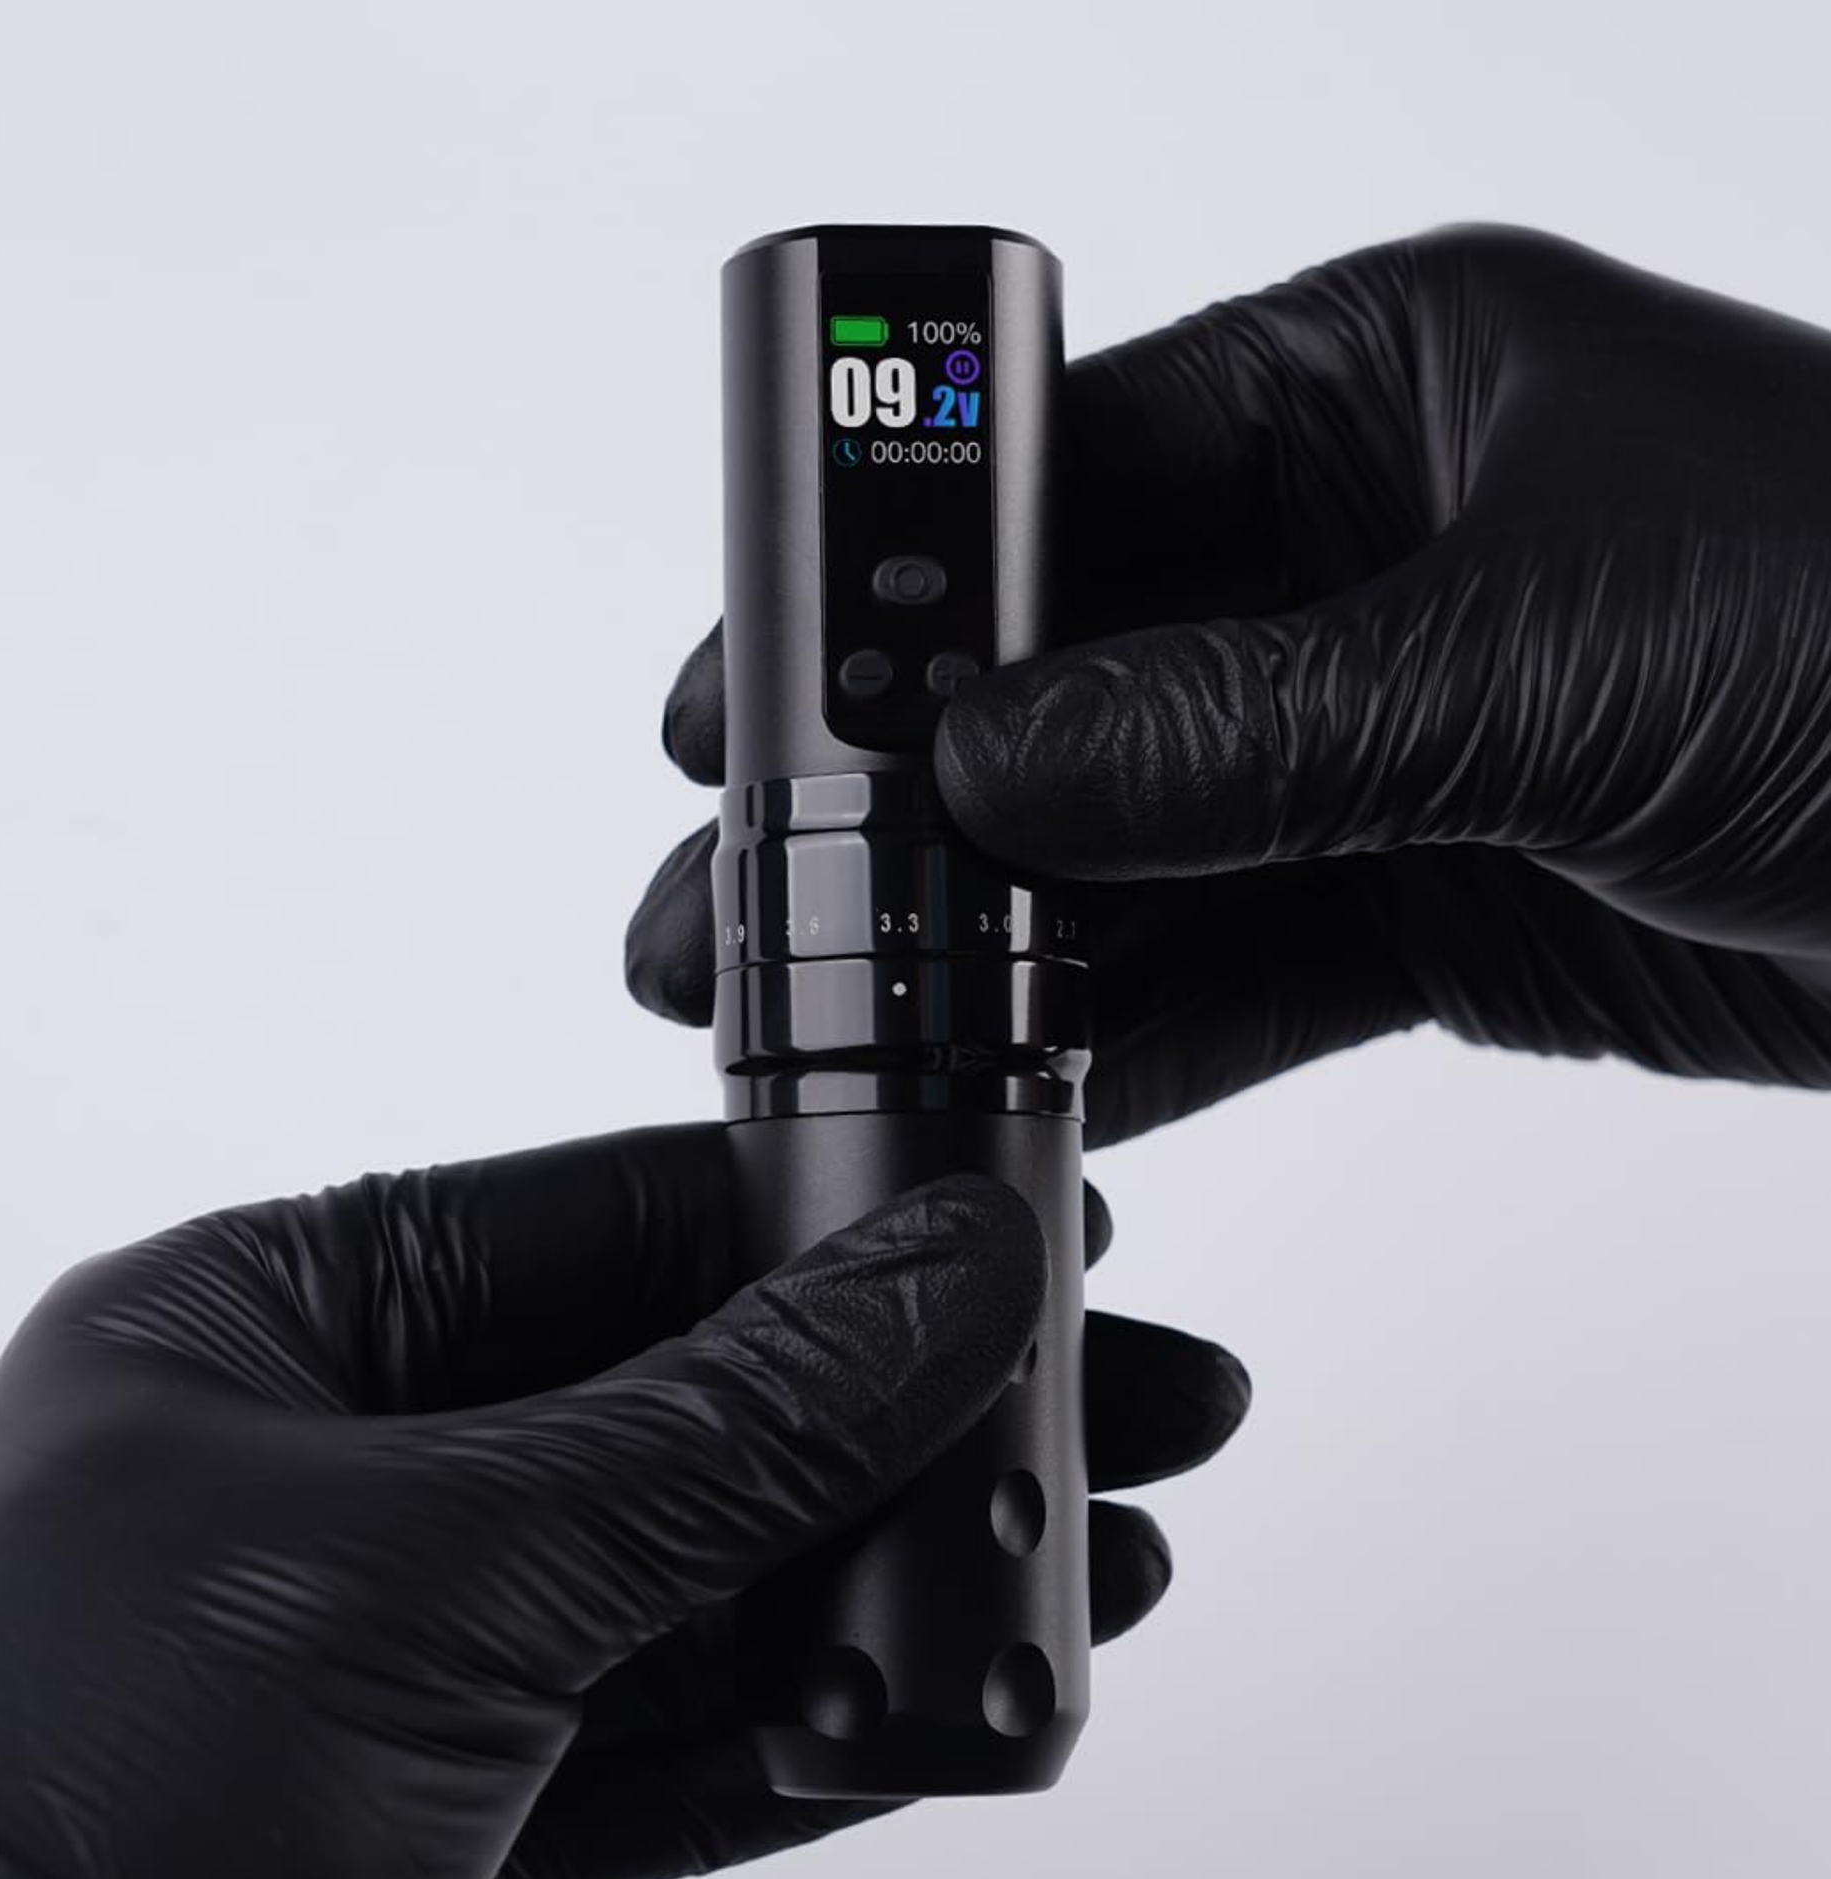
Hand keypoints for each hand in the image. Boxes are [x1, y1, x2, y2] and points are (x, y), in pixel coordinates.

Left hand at [0, 1125, 1245, 1878]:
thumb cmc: (48, 1811)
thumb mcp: (436, 1566)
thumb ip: (723, 1428)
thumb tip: (948, 1274)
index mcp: (278, 1324)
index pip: (615, 1218)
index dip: (833, 1215)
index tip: (1009, 1217)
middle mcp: (342, 1468)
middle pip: (698, 1404)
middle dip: (920, 1410)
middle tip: (1121, 1395)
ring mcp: (399, 1655)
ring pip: (710, 1584)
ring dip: (909, 1578)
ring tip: (1099, 1555)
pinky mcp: (442, 1824)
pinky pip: (675, 1744)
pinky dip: (832, 1729)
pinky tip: (977, 1693)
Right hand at [627, 227, 1830, 1141]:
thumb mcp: (1533, 657)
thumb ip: (1238, 727)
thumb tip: (987, 770)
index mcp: (1376, 389)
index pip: (1060, 468)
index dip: (890, 582)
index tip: (754, 687)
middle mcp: (1359, 557)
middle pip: (1070, 680)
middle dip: (910, 795)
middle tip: (752, 893)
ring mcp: (1385, 742)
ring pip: (1139, 847)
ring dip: (1005, 939)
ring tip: (849, 1017)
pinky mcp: (1434, 898)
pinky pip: (1244, 969)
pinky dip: (1139, 1032)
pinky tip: (1024, 1082)